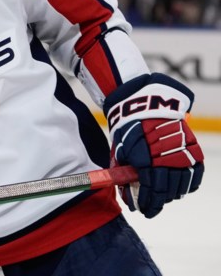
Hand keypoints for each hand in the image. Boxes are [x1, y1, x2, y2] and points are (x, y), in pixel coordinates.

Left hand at [104, 73, 204, 217]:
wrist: (146, 105)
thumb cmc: (129, 129)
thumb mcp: (121, 151)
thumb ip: (125, 174)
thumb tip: (128, 197)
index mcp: (147, 160)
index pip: (151, 191)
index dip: (148, 204)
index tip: (144, 211)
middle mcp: (167, 159)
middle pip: (167, 192)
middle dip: (158, 202)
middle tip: (152, 207)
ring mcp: (183, 155)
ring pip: (181, 186)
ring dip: (171, 194)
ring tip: (164, 197)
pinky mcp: (194, 151)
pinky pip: (194, 176)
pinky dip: (187, 184)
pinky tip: (179, 188)